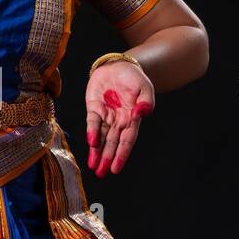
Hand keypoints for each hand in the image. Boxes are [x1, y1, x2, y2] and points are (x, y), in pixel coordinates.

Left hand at [85, 59, 154, 176]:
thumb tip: (143, 112)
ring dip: (97, 152)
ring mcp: (105, 116)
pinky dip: (92, 132)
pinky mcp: (93, 108)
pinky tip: (91, 143)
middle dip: (106, 159)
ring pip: (101, 138)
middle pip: (112, 143)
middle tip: (101, 173)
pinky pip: (92, 122)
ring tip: (94, 167)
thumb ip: (146, 102)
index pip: (127, 140)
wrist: (118, 65)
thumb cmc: (134, 79)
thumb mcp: (145, 88)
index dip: (121, 154)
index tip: (116, 168)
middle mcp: (118, 121)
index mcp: (131, 119)